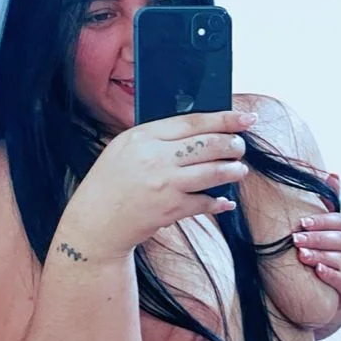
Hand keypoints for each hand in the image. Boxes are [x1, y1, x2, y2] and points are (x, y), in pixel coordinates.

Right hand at [61, 109, 255, 259]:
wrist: (95, 222)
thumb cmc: (110, 182)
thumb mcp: (124, 148)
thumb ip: (157, 137)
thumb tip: (199, 131)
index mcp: (143, 136)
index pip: (193, 122)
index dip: (224, 118)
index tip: (246, 118)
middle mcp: (155, 157)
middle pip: (209, 144)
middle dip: (233, 144)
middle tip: (240, 146)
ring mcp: (164, 184)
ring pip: (214, 172)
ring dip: (233, 170)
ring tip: (239, 169)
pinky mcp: (170, 209)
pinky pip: (206, 202)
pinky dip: (219, 202)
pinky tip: (224, 201)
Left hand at [292, 174, 340, 308]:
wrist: (338, 291)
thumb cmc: (331, 253)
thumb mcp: (331, 230)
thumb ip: (330, 204)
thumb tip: (333, 175)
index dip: (322, 221)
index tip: (302, 222)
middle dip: (317, 239)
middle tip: (295, 239)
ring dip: (321, 256)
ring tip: (302, 255)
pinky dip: (331, 274)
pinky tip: (317, 270)